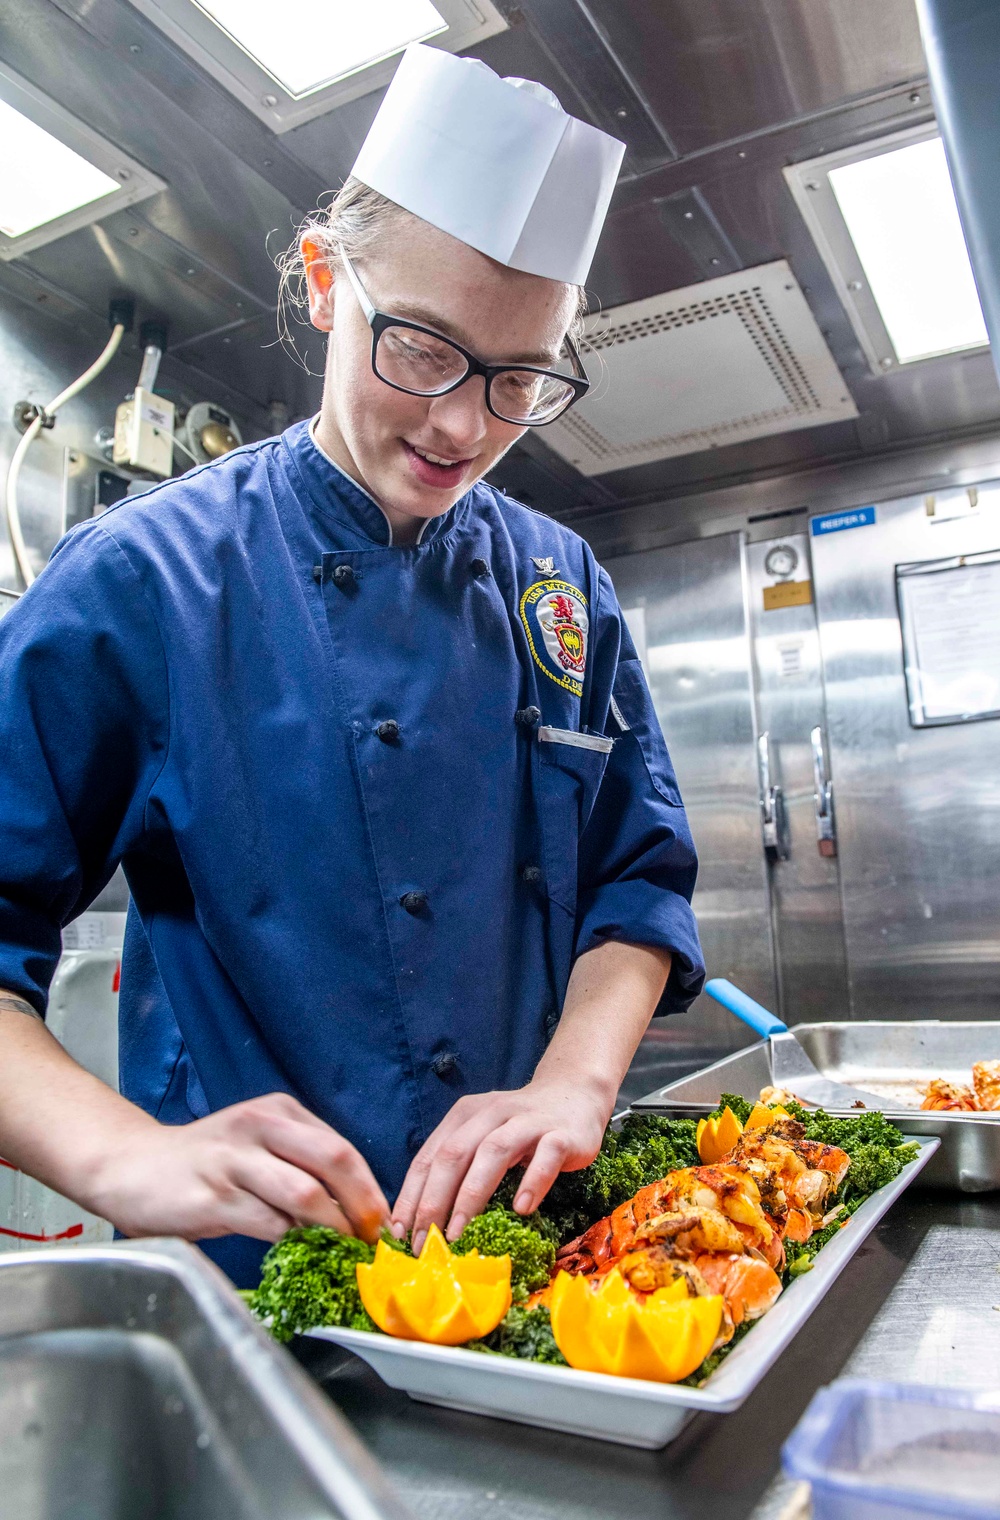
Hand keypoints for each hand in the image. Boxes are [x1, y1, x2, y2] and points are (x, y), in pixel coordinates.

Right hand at [84, 1093, 389, 1244]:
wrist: (131, 1167)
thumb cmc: (205, 1163)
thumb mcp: (257, 1145)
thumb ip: (300, 1164)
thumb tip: (354, 1208)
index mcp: (278, 1112)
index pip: (342, 1148)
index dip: (370, 1188)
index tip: (382, 1222)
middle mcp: (259, 1127)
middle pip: (334, 1160)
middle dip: (362, 1205)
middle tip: (371, 1240)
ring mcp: (234, 1161)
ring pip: (305, 1194)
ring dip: (333, 1229)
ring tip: (342, 1253)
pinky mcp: (213, 1197)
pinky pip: (268, 1225)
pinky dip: (292, 1244)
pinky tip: (299, 1257)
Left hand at [391, 1078, 611, 1251]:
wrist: (574, 1095)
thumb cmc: (519, 1129)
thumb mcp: (482, 1139)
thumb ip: (459, 1168)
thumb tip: (424, 1221)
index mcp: (465, 1116)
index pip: (430, 1157)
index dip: (411, 1195)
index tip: (399, 1234)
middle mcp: (492, 1113)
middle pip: (455, 1154)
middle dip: (434, 1201)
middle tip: (425, 1242)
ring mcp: (528, 1121)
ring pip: (494, 1152)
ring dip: (472, 1195)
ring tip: (459, 1233)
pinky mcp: (561, 1134)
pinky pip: (546, 1156)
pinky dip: (532, 1182)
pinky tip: (521, 1209)